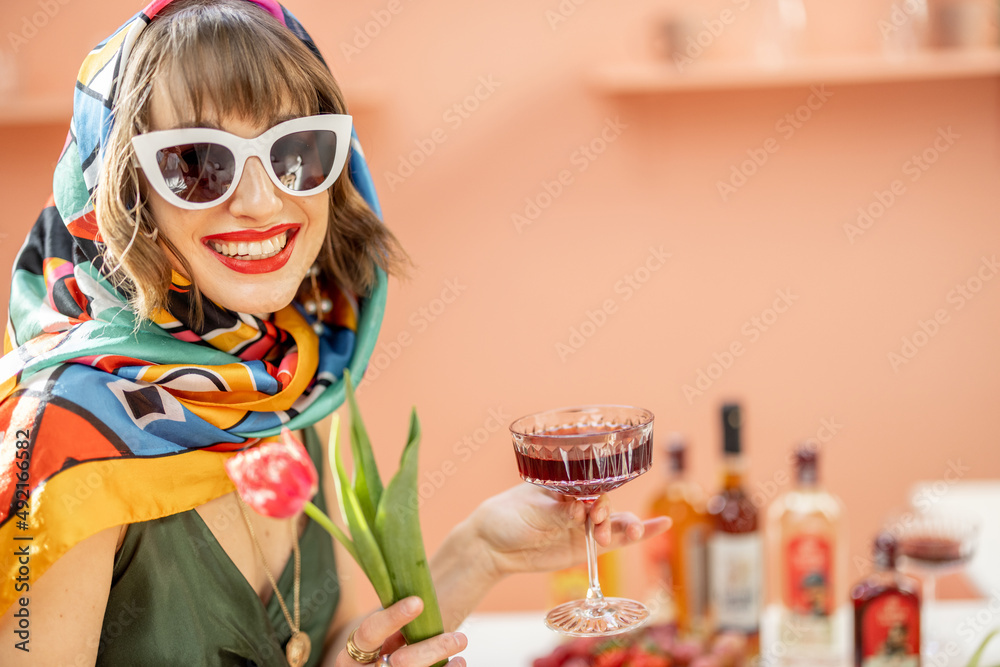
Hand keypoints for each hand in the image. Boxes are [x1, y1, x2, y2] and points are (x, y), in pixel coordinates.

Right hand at [336, 597, 466, 666]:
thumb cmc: (371, 653)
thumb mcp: (372, 643)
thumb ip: (388, 628)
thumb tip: (416, 602)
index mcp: (351, 655)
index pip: (370, 633)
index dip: (392, 618)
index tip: (418, 602)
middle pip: (401, 662)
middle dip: (431, 649)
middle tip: (459, 638)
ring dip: (441, 661)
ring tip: (460, 644)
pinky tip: (458, 662)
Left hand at [471, 483, 670, 576]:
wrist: (492, 546)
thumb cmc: (507, 516)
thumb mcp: (530, 511)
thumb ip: (557, 512)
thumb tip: (580, 511)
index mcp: (565, 484)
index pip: (591, 483)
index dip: (597, 496)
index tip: (590, 510)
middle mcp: (579, 502)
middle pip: (606, 503)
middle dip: (608, 514)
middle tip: (596, 524)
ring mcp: (584, 525)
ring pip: (614, 523)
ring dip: (627, 527)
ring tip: (631, 532)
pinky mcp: (586, 547)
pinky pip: (615, 540)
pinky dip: (638, 534)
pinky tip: (661, 526)